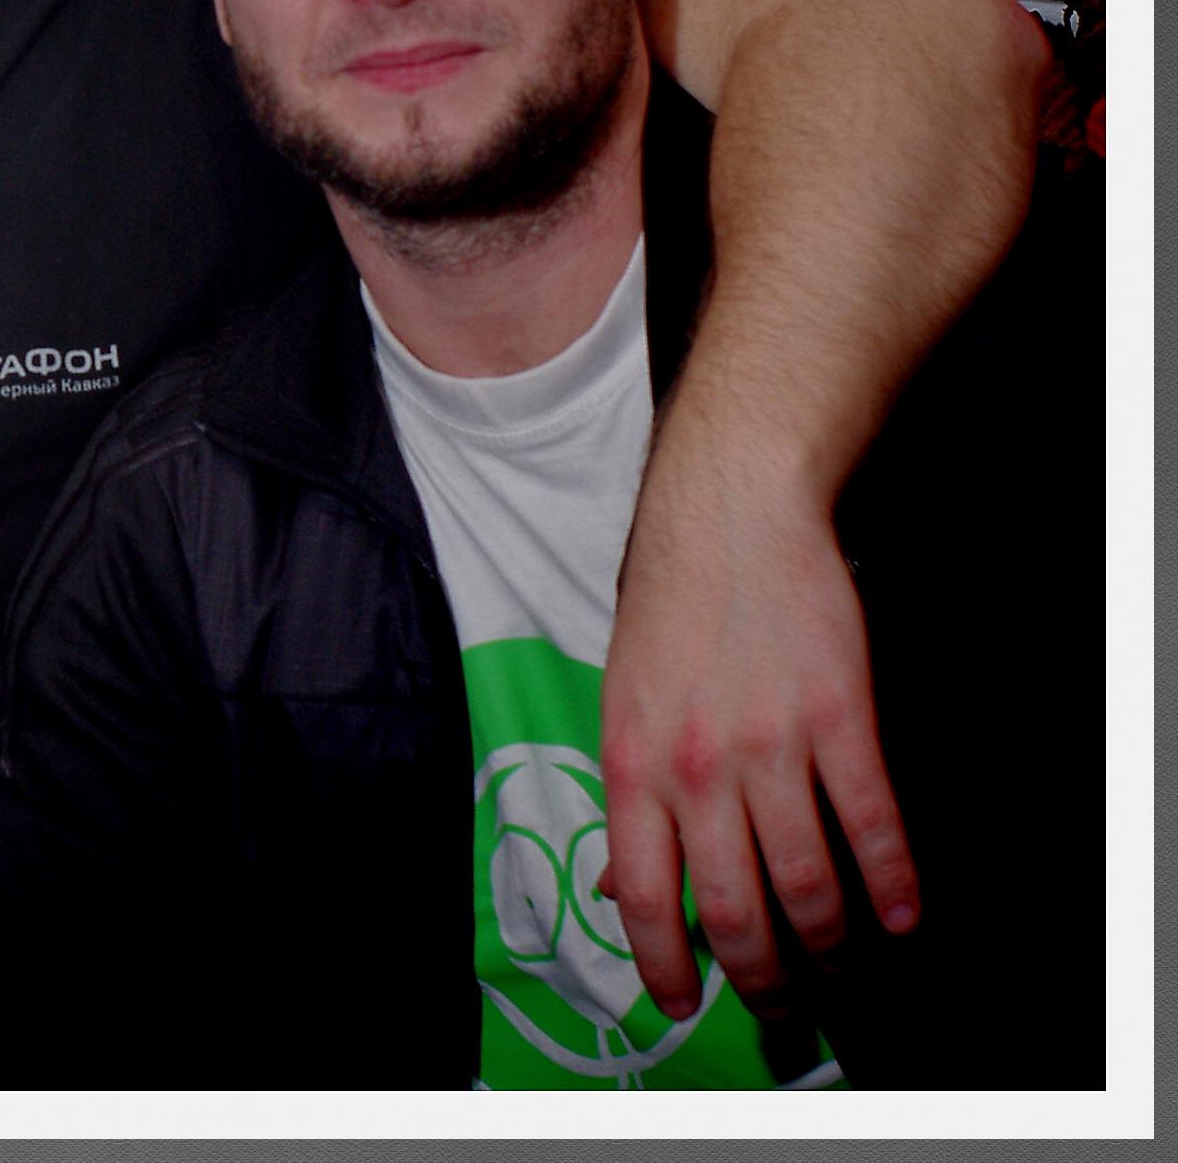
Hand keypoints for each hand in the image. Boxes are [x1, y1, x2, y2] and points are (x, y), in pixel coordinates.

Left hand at [596, 473, 915, 1022]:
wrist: (729, 517)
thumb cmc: (669, 608)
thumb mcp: (622, 700)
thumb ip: (632, 790)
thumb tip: (625, 879)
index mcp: (632, 763)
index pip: (641, 894)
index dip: (663, 962)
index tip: (682, 1002)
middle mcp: (697, 768)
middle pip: (734, 910)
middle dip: (762, 977)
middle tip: (781, 1005)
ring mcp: (771, 745)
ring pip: (808, 883)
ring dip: (831, 943)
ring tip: (842, 965)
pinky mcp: (842, 719)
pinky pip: (872, 824)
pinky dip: (892, 883)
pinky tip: (900, 916)